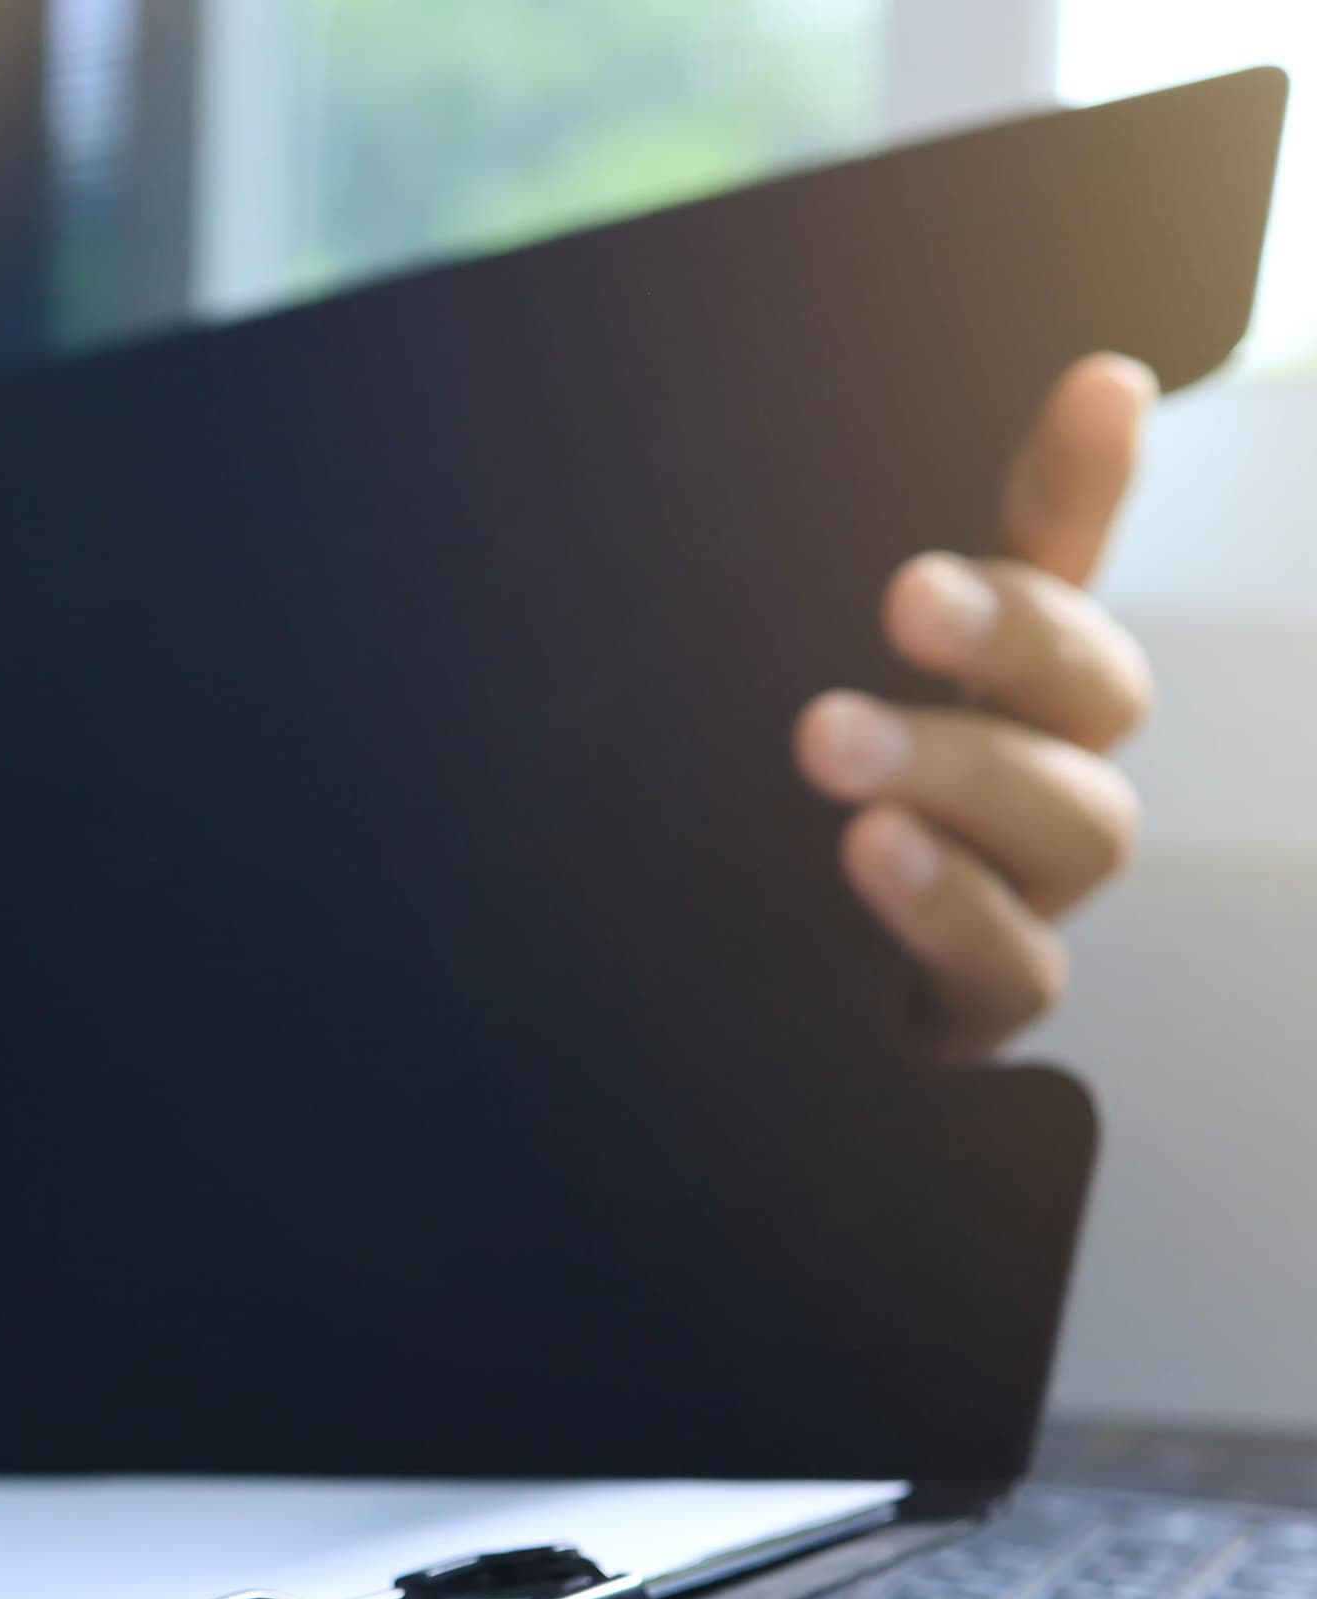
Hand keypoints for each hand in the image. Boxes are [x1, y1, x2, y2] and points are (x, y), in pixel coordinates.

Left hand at [798, 352, 1159, 1059]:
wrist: (699, 1013)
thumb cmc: (736, 836)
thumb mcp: (738, 699)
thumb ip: (767, 599)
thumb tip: (738, 475)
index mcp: (983, 686)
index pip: (1053, 560)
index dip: (1084, 479)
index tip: (1098, 386)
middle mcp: (1030, 778)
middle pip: (1093, 686)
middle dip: (1013, 635)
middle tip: (906, 597)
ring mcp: (1022, 895)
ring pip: (1077, 822)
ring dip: (963, 772)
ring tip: (834, 743)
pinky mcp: (978, 1006)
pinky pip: (1019, 966)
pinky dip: (953, 906)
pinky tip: (875, 857)